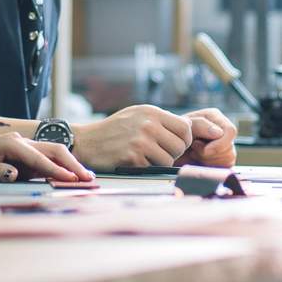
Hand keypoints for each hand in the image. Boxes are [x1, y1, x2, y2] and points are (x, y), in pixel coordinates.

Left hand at [0, 132, 94, 182]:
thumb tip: (15, 174)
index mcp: (12, 144)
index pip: (39, 158)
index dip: (56, 169)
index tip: (72, 179)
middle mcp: (23, 142)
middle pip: (54, 150)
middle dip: (73, 164)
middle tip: (88, 178)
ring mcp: (26, 147)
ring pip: (54, 152)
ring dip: (71, 164)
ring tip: (86, 177)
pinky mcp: (27, 154)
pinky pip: (48, 159)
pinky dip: (62, 166)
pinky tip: (72, 175)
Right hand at [73, 104, 192, 170]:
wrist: (87, 142)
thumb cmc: (115, 130)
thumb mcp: (138, 115)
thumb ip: (162, 120)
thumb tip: (193, 126)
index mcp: (151, 112)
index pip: (185, 127)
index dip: (184, 139)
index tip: (175, 144)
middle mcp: (148, 124)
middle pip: (180, 145)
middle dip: (173, 153)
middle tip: (159, 153)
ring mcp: (140, 141)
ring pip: (169, 159)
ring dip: (160, 163)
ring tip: (145, 157)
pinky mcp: (133, 158)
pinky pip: (153, 168)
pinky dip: (147, 168)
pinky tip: (134, 161)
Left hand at [175, 108, 236, 167]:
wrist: (168, 148)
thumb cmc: (175, 134)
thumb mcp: (185, 126)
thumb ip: (201, 125)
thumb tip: (219, 132)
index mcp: (215, 118)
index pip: (230, 131)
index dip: (218, 145)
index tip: (204, 150)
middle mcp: (222, 131)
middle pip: (229, 149)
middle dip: (210, 155)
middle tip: (194, 150)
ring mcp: (224, 145)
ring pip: (228, 159)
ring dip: (208, 161)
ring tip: (195, 154)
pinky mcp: (223, 159)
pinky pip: (224, 168)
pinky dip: (210, 167)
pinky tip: (199, 161)